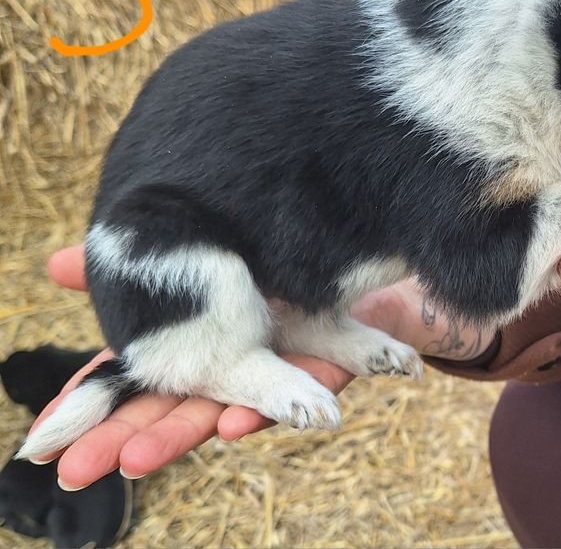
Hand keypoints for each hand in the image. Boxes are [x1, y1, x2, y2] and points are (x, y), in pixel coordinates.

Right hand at [42, 247, 364, 488]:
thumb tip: (53, 265)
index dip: (92, 405)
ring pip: (228, 406)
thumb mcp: (192, 255)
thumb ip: (132, 266)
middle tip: (73, 471)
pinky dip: (276, 401)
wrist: (350, 255)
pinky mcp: (324, 361)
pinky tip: (236, 423)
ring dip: (183, 433)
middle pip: (172, 405)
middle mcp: (230, 359)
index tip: (43, 437)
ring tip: (138, 460)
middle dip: (126, 436)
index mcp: (196, 339)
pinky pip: (301, 383)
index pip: (134, 378)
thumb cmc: (263, 263)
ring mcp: (274, 365)